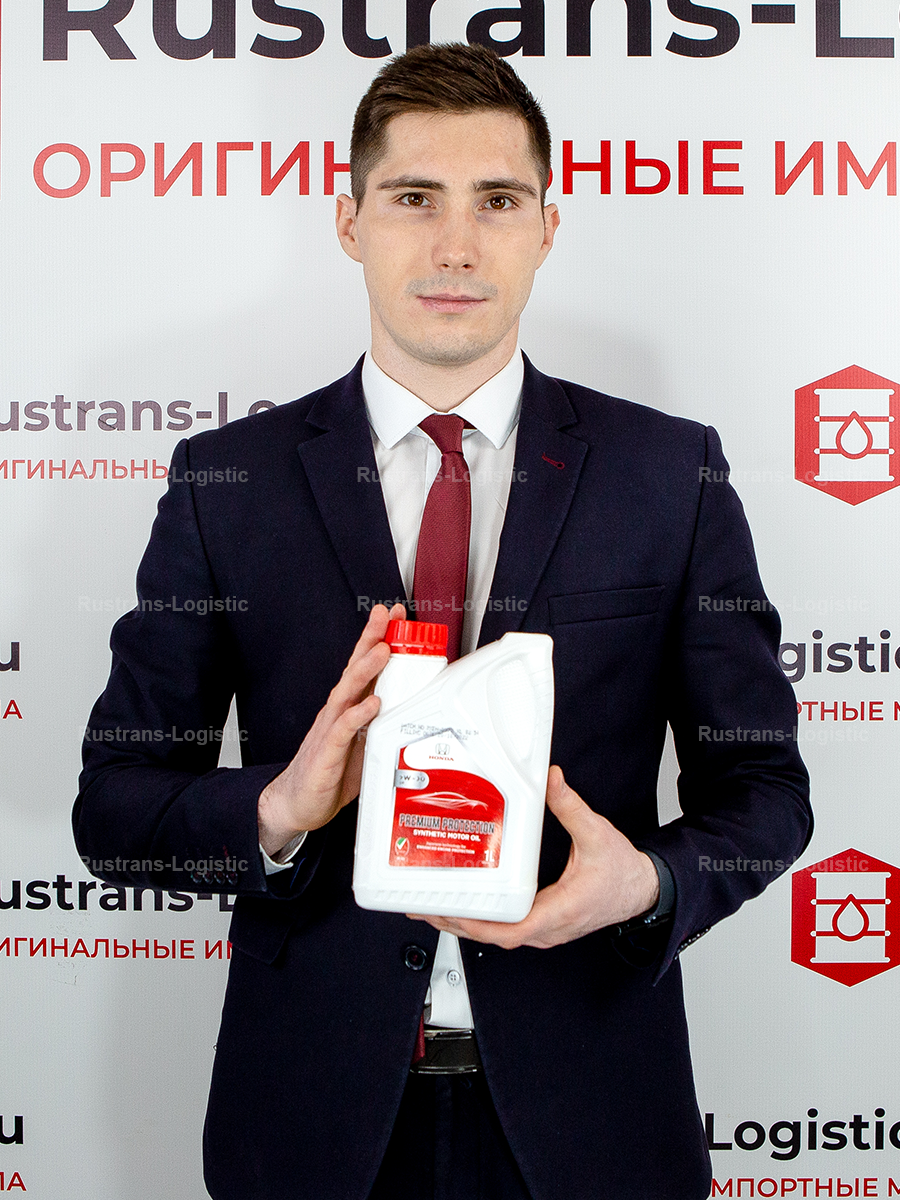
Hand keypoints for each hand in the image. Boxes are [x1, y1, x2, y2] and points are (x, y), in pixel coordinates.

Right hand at [258, 603, 405, 856]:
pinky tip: (372, 704)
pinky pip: (343, 730)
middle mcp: (338, 711)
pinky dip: (358, 715)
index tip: (395, 614)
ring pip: (348, 692)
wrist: (297, 803)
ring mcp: (330, 729)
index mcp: (348, 706)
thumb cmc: (331, 772)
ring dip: (366, 669)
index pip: (364, 664)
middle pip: (355, 667)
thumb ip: (386, 722)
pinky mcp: (326, 752)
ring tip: (383, 650)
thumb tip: (418, 708)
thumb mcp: (367, 742)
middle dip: (371, 639)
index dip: (378, 638)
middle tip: (386, 615)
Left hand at [408, 766, 660, 949]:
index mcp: (561, 910)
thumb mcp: (597, 833)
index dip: (478, 923)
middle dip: (458, 923)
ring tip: (434, 907)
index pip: (513, 929)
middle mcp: (550, 927)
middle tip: (424, 906)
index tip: (451, 912)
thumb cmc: (623, 870)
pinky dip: (483, 921)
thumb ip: (571, 806)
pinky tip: (466, 905)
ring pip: (499, 936)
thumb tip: (550, 779)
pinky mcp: (545, 926)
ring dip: (467, 925)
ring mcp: (547, 931)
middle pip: (494, 935)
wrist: (644, 890)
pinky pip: (508, 930)